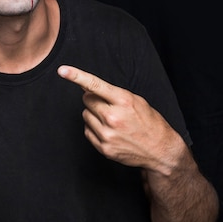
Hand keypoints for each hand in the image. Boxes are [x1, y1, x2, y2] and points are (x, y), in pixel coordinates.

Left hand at [57, 65, 184, 171]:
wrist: (161, 151)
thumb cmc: (149, 122)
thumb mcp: (136, 101)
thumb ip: (112, 93)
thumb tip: (86, 88)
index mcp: (124, 102)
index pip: (95, 85)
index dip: (77, 76)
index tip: (62, 70)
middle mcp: (114, 118)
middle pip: (87, 100)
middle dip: (93, 99)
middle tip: (108, 105)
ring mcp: (108, 134)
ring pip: (85, 115)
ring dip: (94, 114)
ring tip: (112, 120)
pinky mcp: (104, 148)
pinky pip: (87, 130)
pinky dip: (94, 128)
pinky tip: (110, 131)